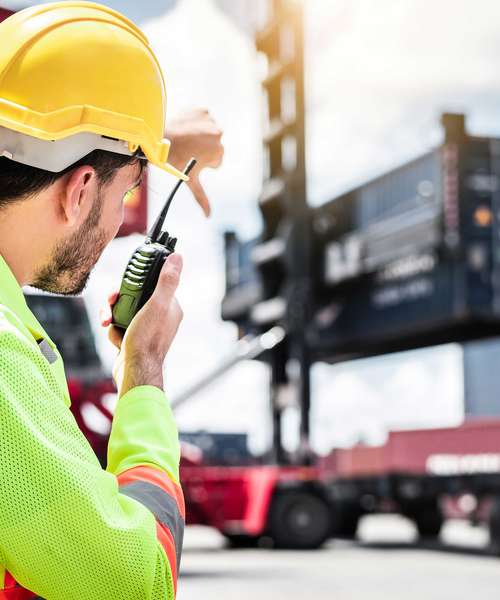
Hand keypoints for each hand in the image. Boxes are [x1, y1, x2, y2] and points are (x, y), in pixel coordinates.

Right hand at [100, 253, 183, 396]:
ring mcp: (146, 328)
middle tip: (112, 303)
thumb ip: (167, 280)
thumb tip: (178, 257)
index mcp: (170, 307)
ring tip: (109, 322)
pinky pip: (119, 325)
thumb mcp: (158, 304)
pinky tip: (116, 338)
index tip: (124, 285)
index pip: (151, 283)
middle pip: (134, 296)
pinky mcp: (134, 338)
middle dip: (119, 300)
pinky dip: (114, 330)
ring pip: (123, 310)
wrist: (134, 371)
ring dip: (112, 314)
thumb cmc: (147, 340)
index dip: (136, 281)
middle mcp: (160, 316)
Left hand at [166, 108, 223, 216]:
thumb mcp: (190, 181)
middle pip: (214, 146)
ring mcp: (211, 121)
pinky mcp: (202, 110)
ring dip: (199, 135)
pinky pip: (202, 118)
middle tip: (186, 150)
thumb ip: (201, 198)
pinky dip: (195, 122)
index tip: (189, 159)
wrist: (158, 138)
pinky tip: (185, 127)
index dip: (201, 162)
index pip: (215, 161)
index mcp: (219, 152)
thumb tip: (208, 216)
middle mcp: (219, 134)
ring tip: (185, 139)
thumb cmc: (174, 162)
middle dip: (202, 148)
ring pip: (208, 132)